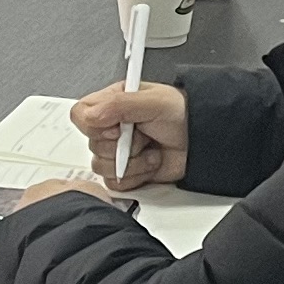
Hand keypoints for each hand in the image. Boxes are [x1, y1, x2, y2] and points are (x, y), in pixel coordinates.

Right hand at [65, 80, 189, 190]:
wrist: (204, 141)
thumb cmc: (183, 114)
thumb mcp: (153, 101)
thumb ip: (117, 105)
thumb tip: (90, 117)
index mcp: (112, 103)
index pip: (80, 114)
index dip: (93, 125)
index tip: (117, 128)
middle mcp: (112, 128)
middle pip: (91, 144)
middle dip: (121, 145)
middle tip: (142, 135)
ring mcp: (119, 152)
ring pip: (101, 166)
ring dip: (132, 162)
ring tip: (150, 150)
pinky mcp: (127, 172)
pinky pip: (115, 183)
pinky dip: (136, 176)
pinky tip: (151, 163)